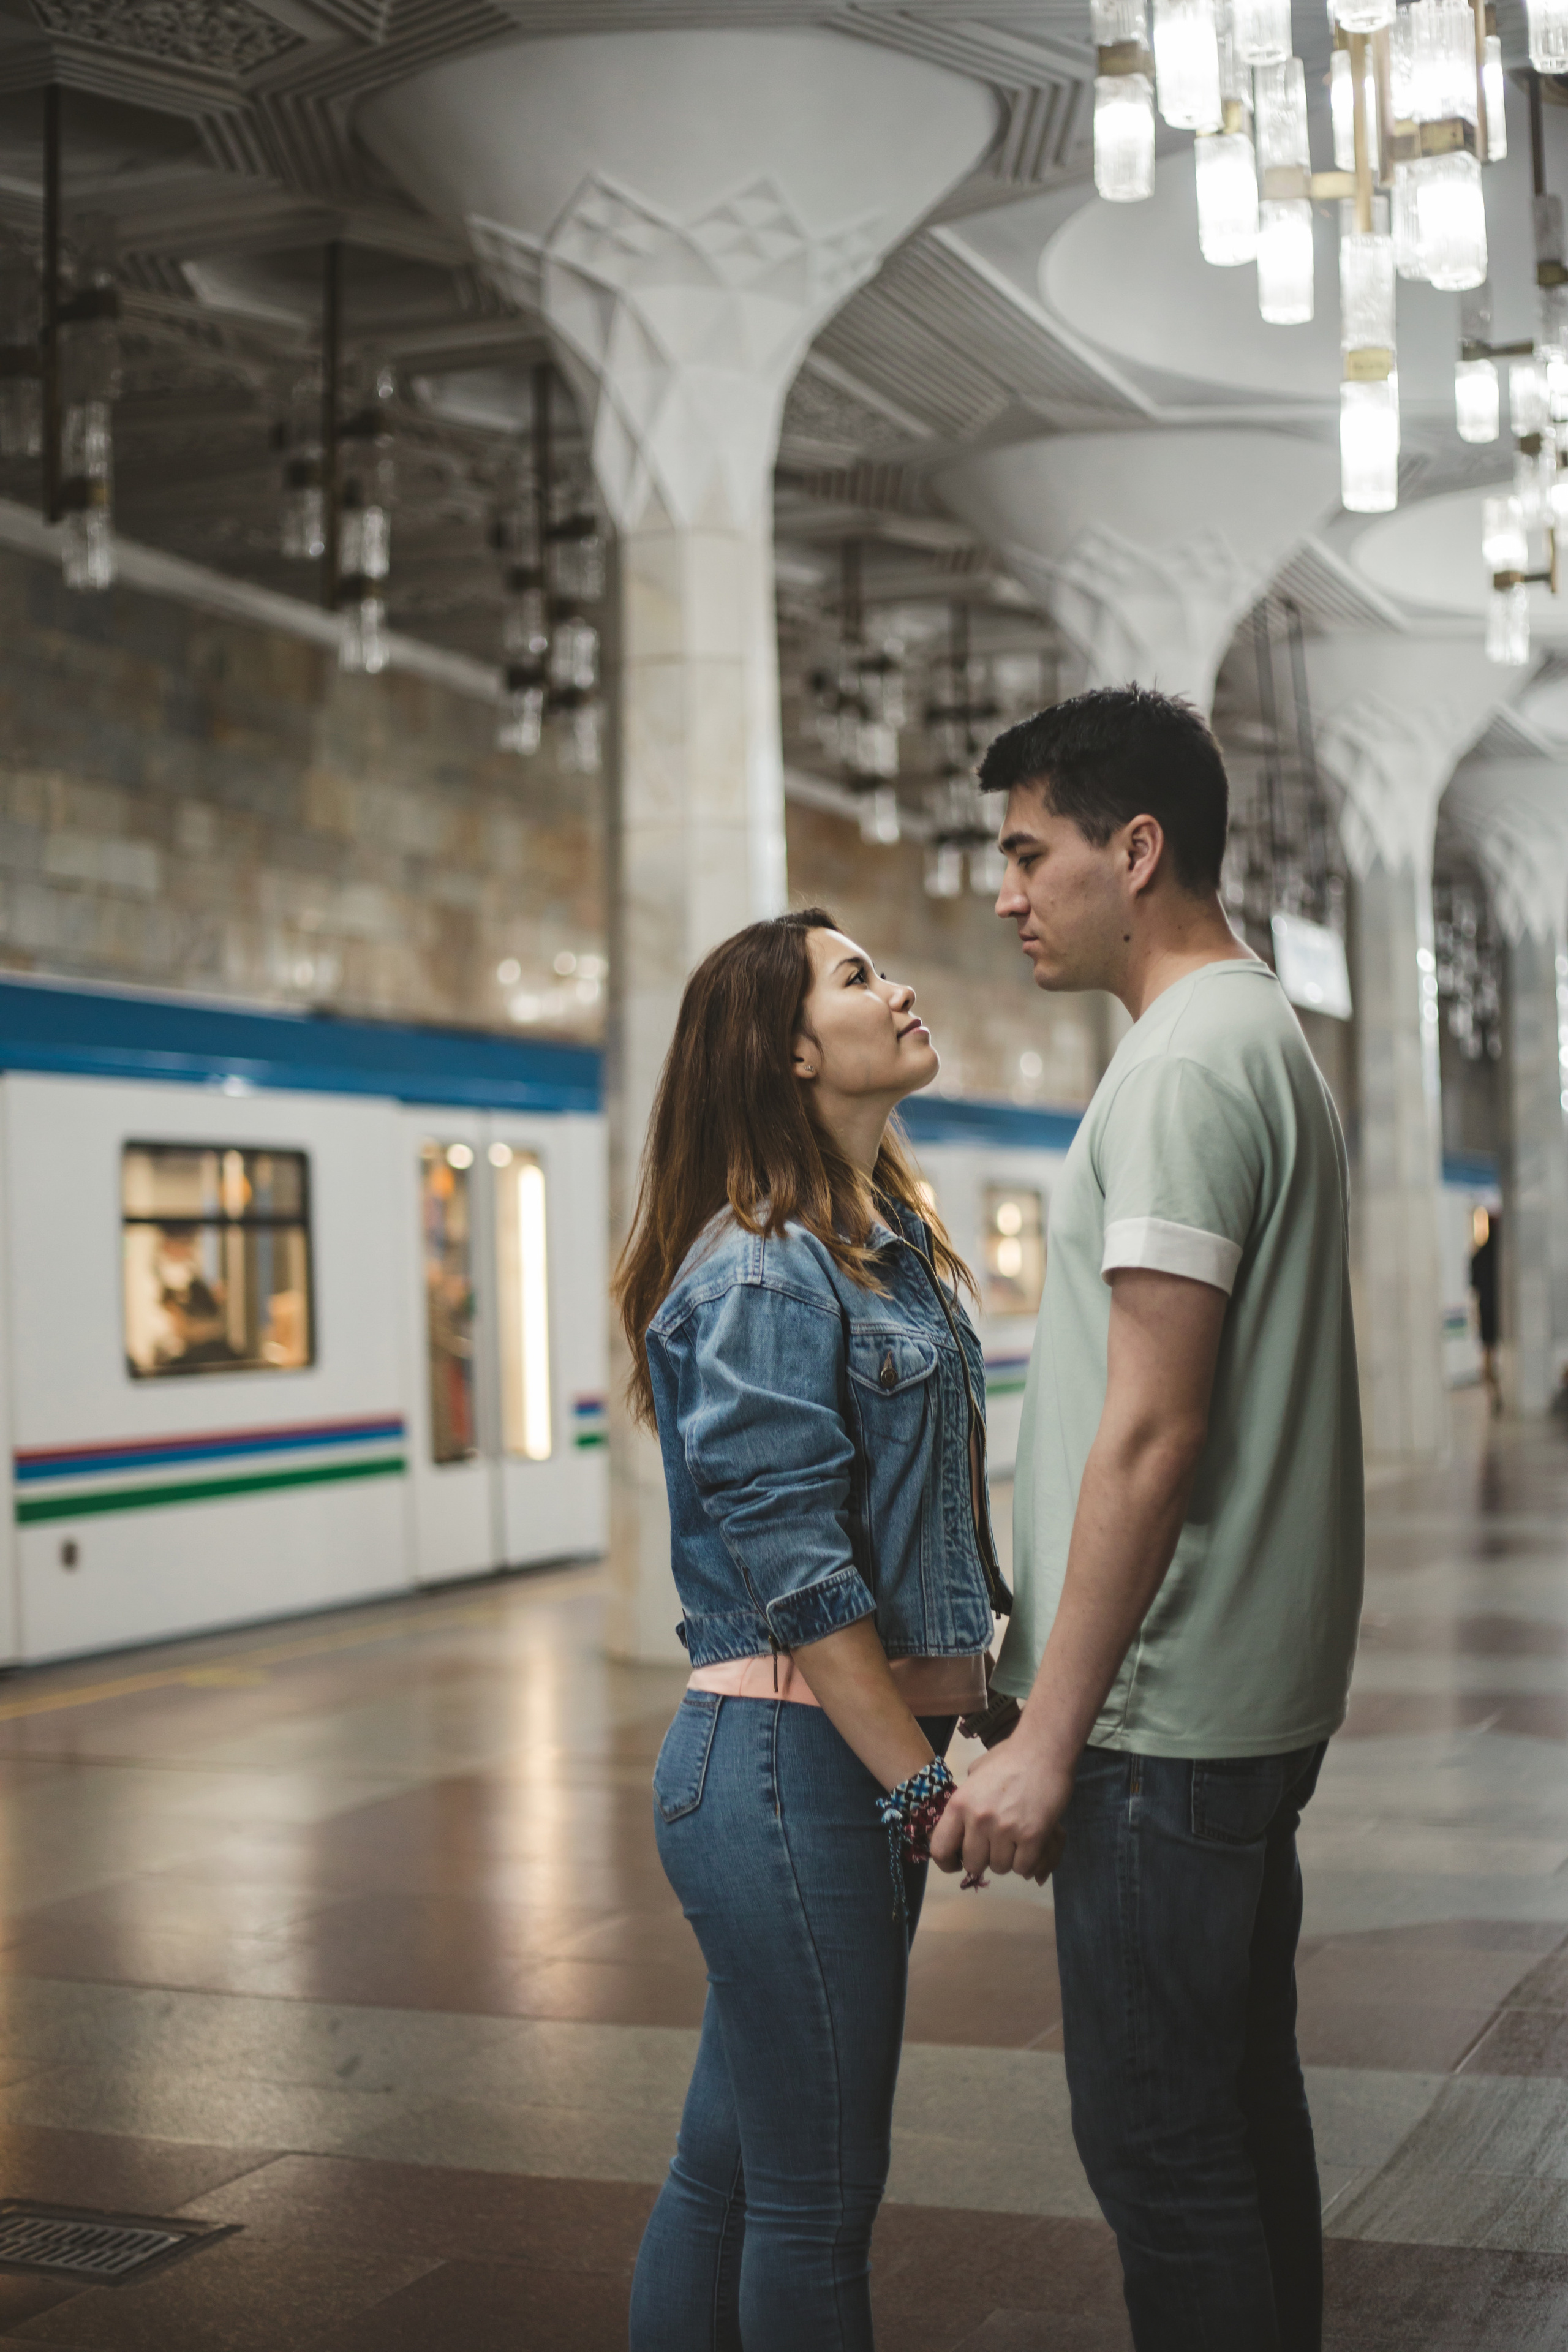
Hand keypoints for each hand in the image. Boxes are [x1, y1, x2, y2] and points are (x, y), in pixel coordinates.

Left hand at [929, 1733, 1073, 1882]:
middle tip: (995, 1846)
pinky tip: (1029, 1844)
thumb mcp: (975, 1775)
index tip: (956, 1864)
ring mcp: (1004, 1829)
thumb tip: (959, 1826)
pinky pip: (1023, 1867)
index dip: (947, 1863)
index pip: (940, 1849)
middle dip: (984, 1859)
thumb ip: (965, 1801)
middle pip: (973, 1864)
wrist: (1043, 1749)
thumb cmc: (1009, 1757)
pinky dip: (1027, 1861)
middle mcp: (978, 1819)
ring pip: (1000, 1867)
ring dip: (1008, 1859)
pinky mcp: (1032, 1836)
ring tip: (1016, 1839)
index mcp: (959, 1804)